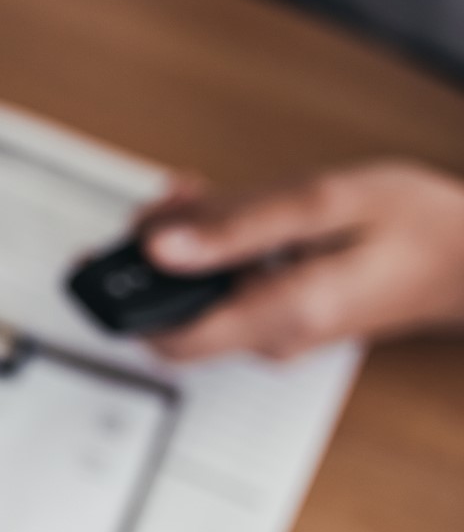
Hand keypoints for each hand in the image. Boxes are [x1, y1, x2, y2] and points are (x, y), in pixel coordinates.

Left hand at [140, 160, 463, 360]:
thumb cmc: (416, 225)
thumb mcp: (325, 203)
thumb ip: (236, 224)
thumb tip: (158, 245)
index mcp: (283, 313)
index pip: (167, 337)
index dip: (128, 294)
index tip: (115, 248)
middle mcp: (274, 336)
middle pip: (175, 314)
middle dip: (156, 255)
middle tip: (171, 200)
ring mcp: (278, 332)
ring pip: (198, 298)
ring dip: (185, 245)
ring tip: (198, 194)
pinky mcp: (282, 318)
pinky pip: (226, 290)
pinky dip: (213, 250)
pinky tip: (227, 211)